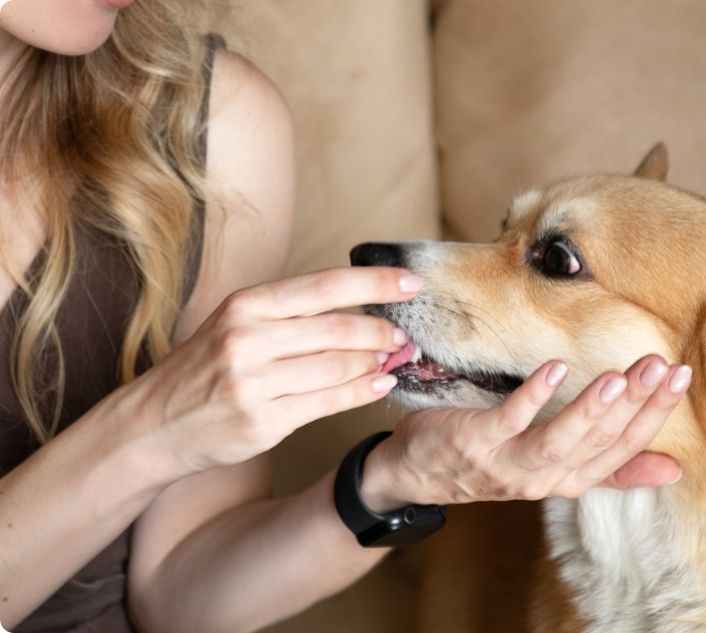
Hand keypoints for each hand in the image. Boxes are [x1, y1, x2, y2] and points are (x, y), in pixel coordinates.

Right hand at [113, 267, 421, 476]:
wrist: (154, 425)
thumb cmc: (206, 369)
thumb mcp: (237, 325)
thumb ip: (293, 315)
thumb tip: (365, 311)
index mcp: (246, 306)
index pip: (326, 286)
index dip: (376, 283)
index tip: (412, 283)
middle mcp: (248, 339)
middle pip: (339, 329)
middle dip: (382, 333)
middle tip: (404, 337)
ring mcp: (254, 383)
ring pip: (339, 368)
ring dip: (376, 364)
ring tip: (393, 361)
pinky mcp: (262, 422)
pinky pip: (329, 403)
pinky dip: (361, 393)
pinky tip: (378, 386)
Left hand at [360, 355, 687, 511]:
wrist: (417, 472)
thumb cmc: (492, 459)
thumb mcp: (556, 468)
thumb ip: (612, 469)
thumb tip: (673, 470)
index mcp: (569, 478)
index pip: (623, 448)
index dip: (654, 415)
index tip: (681, 377)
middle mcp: (544, 478)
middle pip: (598, 441)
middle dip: (634, 404)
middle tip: (662, 366)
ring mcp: (508, 463)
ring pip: (559, 440)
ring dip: (591, 409)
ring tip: (620, 376)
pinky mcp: (477, 442)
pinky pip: (508, 420)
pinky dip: (533, 396)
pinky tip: (555, 368)